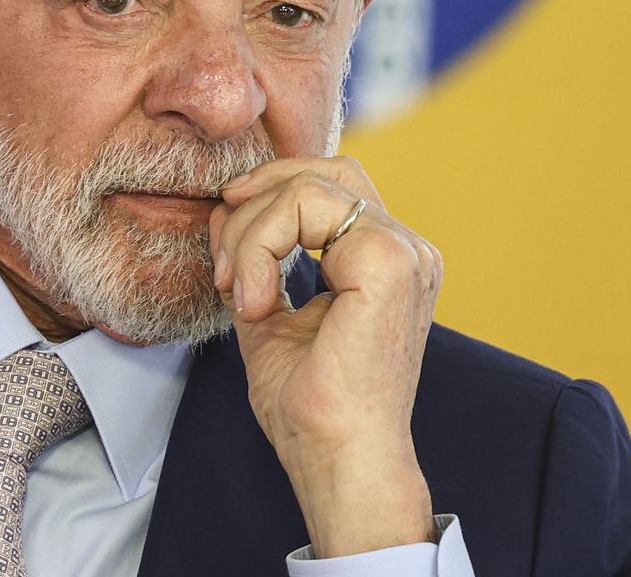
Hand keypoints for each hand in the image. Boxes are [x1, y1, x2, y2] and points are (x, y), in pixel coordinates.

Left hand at [209, 156, 441, 556]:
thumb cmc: (309, 409)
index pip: (327, 189)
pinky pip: (306, 208)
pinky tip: (256, 301)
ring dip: (251, 232)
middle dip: (257, 199)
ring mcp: (404, 252)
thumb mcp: (267, 314)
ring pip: (308, 187)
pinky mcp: (388, 261)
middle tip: (224, 261)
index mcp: (384, 263)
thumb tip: (224, 206)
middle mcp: (406, 250)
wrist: (336, 460)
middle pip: (324, 171)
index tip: (227, 261)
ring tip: (240, 292)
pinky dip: (261, 245)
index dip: (266, 202)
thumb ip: (252, 259)